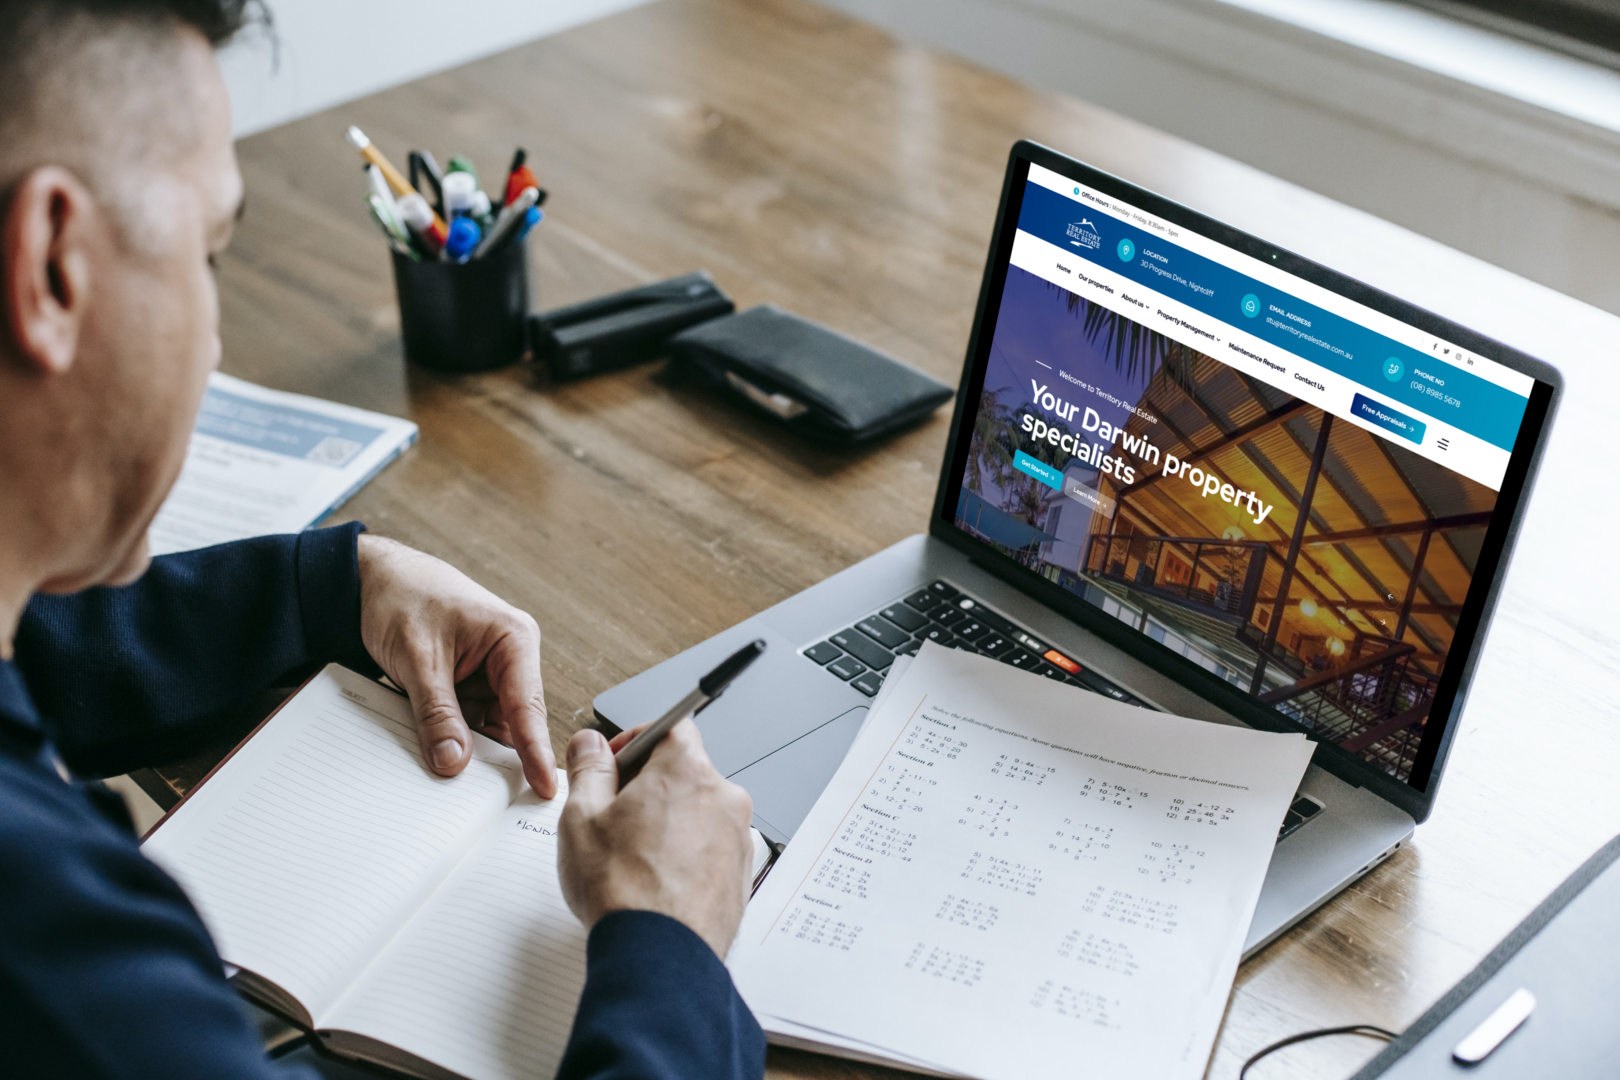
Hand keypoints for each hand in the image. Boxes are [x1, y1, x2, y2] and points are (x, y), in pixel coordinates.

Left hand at [357, 534, 555, 797]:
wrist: (368, 580)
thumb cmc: (402, 596)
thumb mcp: (418, 659)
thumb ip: (437, 713)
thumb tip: (454, 762)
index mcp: (513, 639)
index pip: (528, 706)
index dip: (535, 751)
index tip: (543, 788)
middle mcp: (509, 659)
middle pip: (512, 724)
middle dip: (495, 757)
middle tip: (488, 801)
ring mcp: (488, 676)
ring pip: (486, 729)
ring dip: (467, 749)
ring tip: (450, 777)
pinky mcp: (466, 687)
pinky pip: (464, 724)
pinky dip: (449, 739)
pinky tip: (436, 754)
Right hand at [557, 721, 753, 956]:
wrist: (659, 956)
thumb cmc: (623, 890)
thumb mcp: (582, 817)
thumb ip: (588, 769)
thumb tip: (590, 744)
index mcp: (687, 771)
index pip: (670, 726)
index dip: (636, 739)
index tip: (614, 761)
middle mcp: (724, 797)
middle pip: (684, 771)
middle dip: (648, 785)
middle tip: (613, 815)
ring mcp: (738, 837)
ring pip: (698, 812)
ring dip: (668, 822)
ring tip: (632, 857)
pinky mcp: (741, 874)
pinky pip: (710, 847)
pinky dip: (686, 854)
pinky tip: (656, 880)